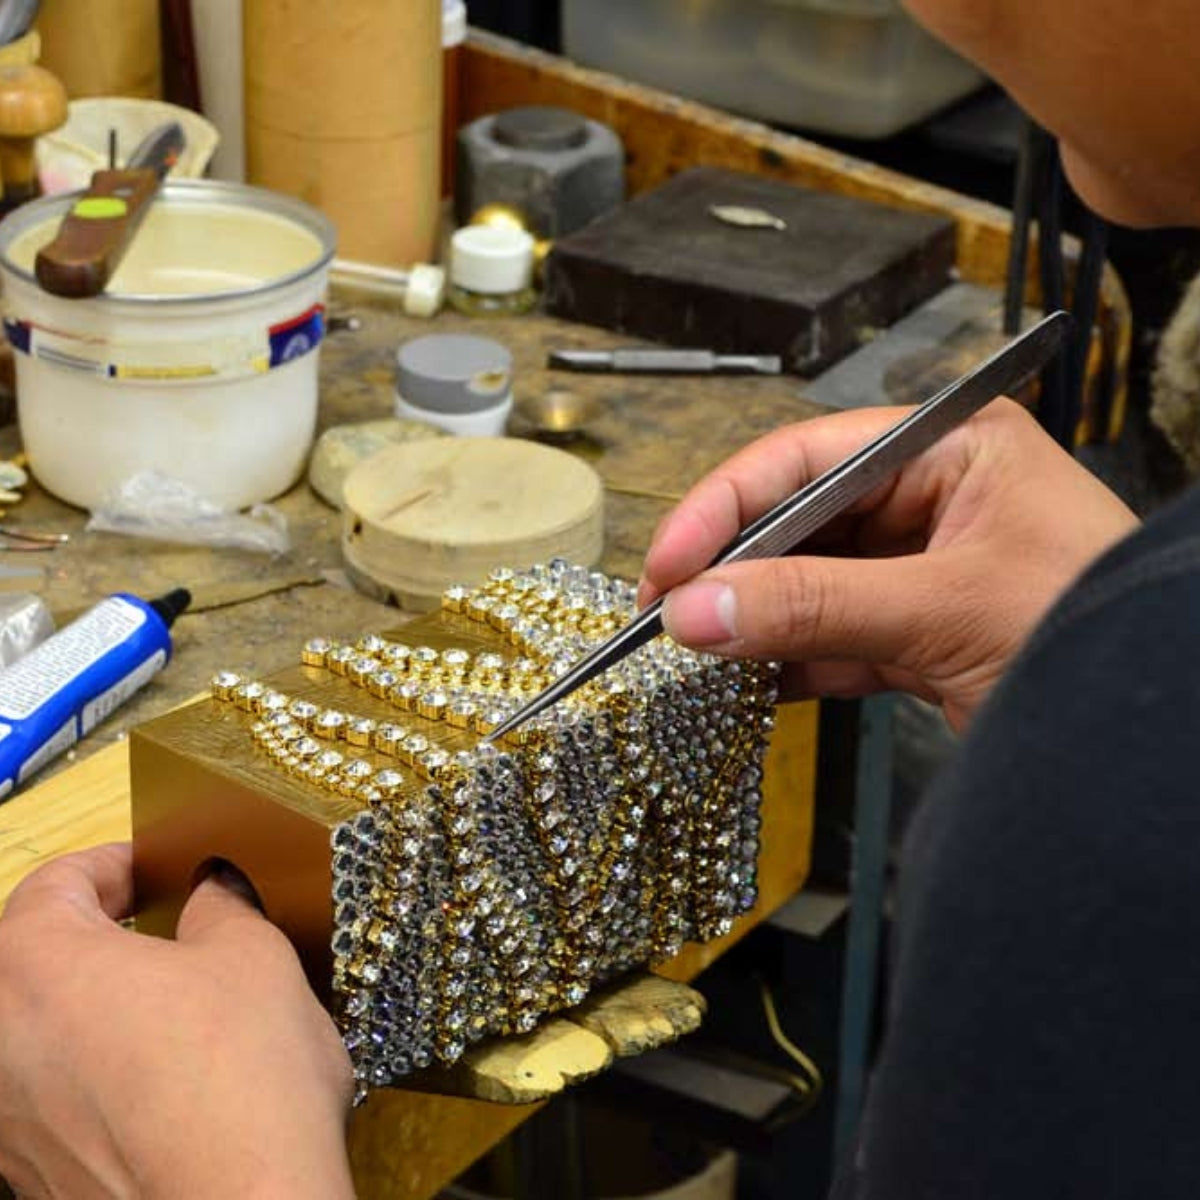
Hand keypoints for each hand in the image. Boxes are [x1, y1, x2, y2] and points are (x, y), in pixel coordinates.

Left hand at [0, 844, 354, 1199]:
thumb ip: (221, 904)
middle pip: (36, 956)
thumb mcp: (253, 954)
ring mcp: (5, 1117)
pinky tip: (169, 1081)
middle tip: (165, 928)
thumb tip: (212, 891)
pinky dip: (99, 1073)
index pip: (58, 881)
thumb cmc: (241, 1081)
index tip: (154, 868)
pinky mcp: (30, 1175)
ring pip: (42, 1030)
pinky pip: (54, 1097)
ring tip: (175, 1008)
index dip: (116, 864)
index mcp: (34, 962)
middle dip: (101, 935)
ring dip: (98, 1006)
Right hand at [639, 399, 1136, 729]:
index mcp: (950, 450)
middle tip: (667, 615)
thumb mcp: (945, 609)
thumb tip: (699, 608)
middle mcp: (931, 500)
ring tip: (693, 652)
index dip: (725, 506)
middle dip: (732, 570)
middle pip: (798, 522)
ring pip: (807, 585)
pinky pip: (830, 639)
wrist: (1160, 738)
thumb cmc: (1097, 634)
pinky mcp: (917, 636)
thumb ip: (813, 605)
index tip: (669, 563)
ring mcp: (921, 571)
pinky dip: (787, 664)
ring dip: (753, 621)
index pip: (807, 459)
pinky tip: (744, 680)